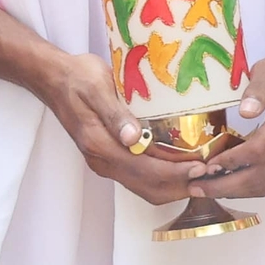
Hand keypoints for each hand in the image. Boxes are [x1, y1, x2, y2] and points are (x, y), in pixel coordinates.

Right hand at [30, 40, 202, 208]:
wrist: (53, 78)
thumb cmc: (77, 77)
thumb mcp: (96, 86)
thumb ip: (114, 113)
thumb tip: (133, 139)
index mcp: (99, 145)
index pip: (145, 171)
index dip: (176, 173)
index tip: (202, 166)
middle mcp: (102, 160)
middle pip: (149, 188)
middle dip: (182, 184)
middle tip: (211, 172)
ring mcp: (105, 162)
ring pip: (146, 187)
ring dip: (175, 184)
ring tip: (202, 171)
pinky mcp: (110, 157)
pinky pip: (141, 177)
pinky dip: (164, 177)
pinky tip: (181, 164)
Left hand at [187, 47, 264, 202]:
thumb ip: (258, 87)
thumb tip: (246, 112)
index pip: (260, 150)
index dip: (232, 162)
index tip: (207, 166)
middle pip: (263, 176)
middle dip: (227, 186)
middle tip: (197, 187)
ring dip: (238, 190)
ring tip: (209, 187)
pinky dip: (254, 185)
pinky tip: (233, 180)